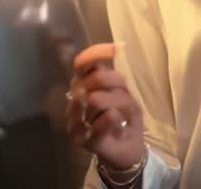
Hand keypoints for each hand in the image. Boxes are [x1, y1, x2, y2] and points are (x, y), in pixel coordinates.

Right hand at [66, 43, 145, 171]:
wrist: (126, 152)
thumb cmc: (124, 120)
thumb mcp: (125, 96)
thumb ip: (115, 79)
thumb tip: (116, 49)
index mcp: (86, 85)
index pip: (82, 64)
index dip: (95, 54)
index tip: (115, 49)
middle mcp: (76, 100)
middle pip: (94, 79)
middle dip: (114, 85)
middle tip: (123, 99)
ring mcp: (75, 120)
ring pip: (96, 99)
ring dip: (115, 104)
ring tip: (118, 114)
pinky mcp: (81, 139)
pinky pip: (100, 121)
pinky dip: (112, 120)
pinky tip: (116, 124)